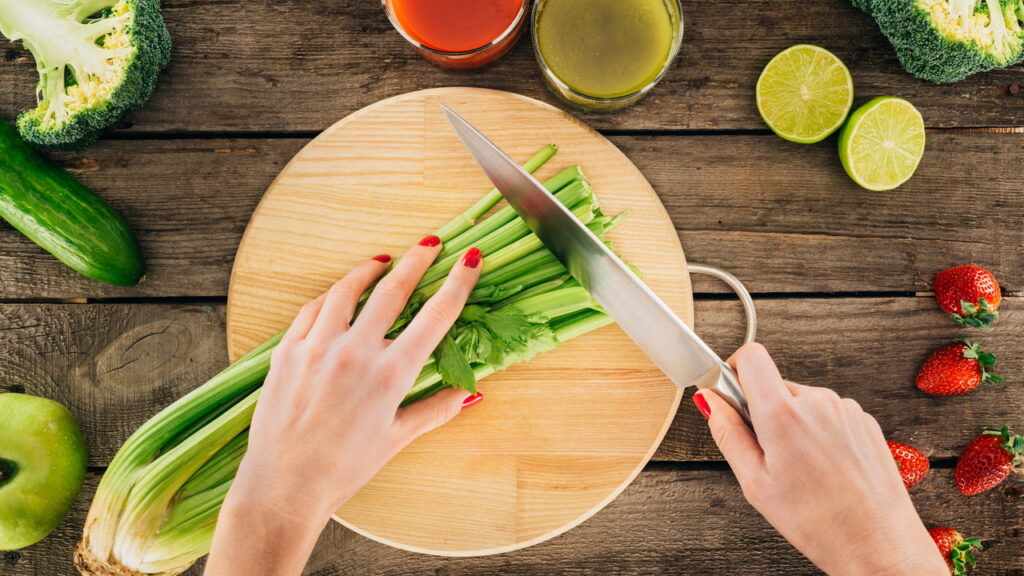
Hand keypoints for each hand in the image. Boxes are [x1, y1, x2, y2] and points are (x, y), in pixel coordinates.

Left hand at [206, 236, 483, 575]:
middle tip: (431, 243)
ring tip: (383, 261)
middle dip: (417, 260)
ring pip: (348, 290)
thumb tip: (472, 395)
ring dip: (369, 269)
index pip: (436, 316)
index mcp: (391, 374)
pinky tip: (340, 293)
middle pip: (394, 289)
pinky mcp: (288, 350)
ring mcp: (318, 347)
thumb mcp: (396, 438)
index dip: (459, 283)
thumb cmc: (343, 468)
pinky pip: (314, 309)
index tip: (472, 259)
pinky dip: (332, 295)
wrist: (284, 485)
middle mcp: (356, 353)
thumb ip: (436, 409)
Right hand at [694, 343, 947, 575]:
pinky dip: (818, 433)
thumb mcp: (756, 483)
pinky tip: (824, 469)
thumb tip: (709, 401)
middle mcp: (818, 401)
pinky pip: (828, 414)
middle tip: (768, 455)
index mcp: (784, 414)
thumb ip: (728, 433)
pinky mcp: (864, 421)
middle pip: (774, 384)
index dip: (733, 370)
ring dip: (793, 424)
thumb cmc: (820, 523)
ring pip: (801, 401)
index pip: (751, 356)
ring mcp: (846, 409)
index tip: (730, 395)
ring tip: (801, 469)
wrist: (880, 546)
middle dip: (763, 411)